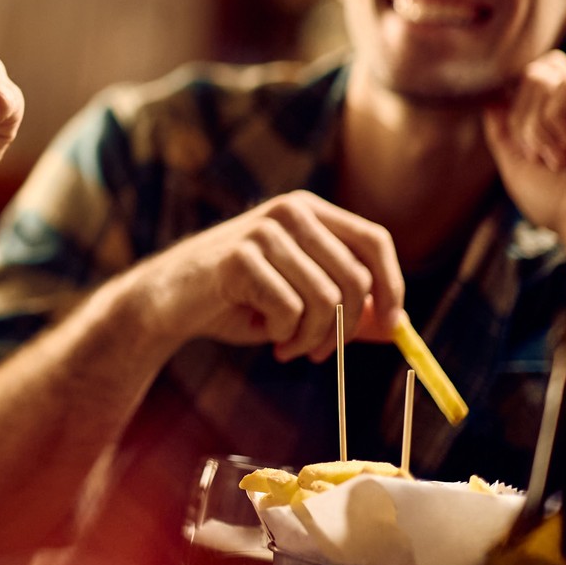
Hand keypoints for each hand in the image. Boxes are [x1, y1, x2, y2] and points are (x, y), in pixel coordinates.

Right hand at [124, 190, 403, 362]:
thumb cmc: (237, 299)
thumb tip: (397, 326)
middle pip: (354, 279)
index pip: (374, 240)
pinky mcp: (240, 258)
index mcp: (309, 211)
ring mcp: (263, 231)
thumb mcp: (301, 300)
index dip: (392, 284)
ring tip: (288, 346)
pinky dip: (282, 334)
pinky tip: (264, 334)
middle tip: (318, 353)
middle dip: (344, 329)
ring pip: (326, 300)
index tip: (394, 324)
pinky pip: (289, 310)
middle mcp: (289, 211)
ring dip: (312, 338)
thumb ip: (347, 308)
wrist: (168, 300)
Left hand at [485, 49, 565, 265]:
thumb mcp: (514, 160)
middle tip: (535, 154)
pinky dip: (552, 119)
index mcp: (564, 114)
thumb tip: (490, 94)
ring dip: (534, 123)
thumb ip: (501, 124)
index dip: (512, 99)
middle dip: (520, 115)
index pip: (530, 76)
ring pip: (542, 76)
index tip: (514, 139)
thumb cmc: (558, 203)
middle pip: (532, 72)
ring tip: (554, 157)